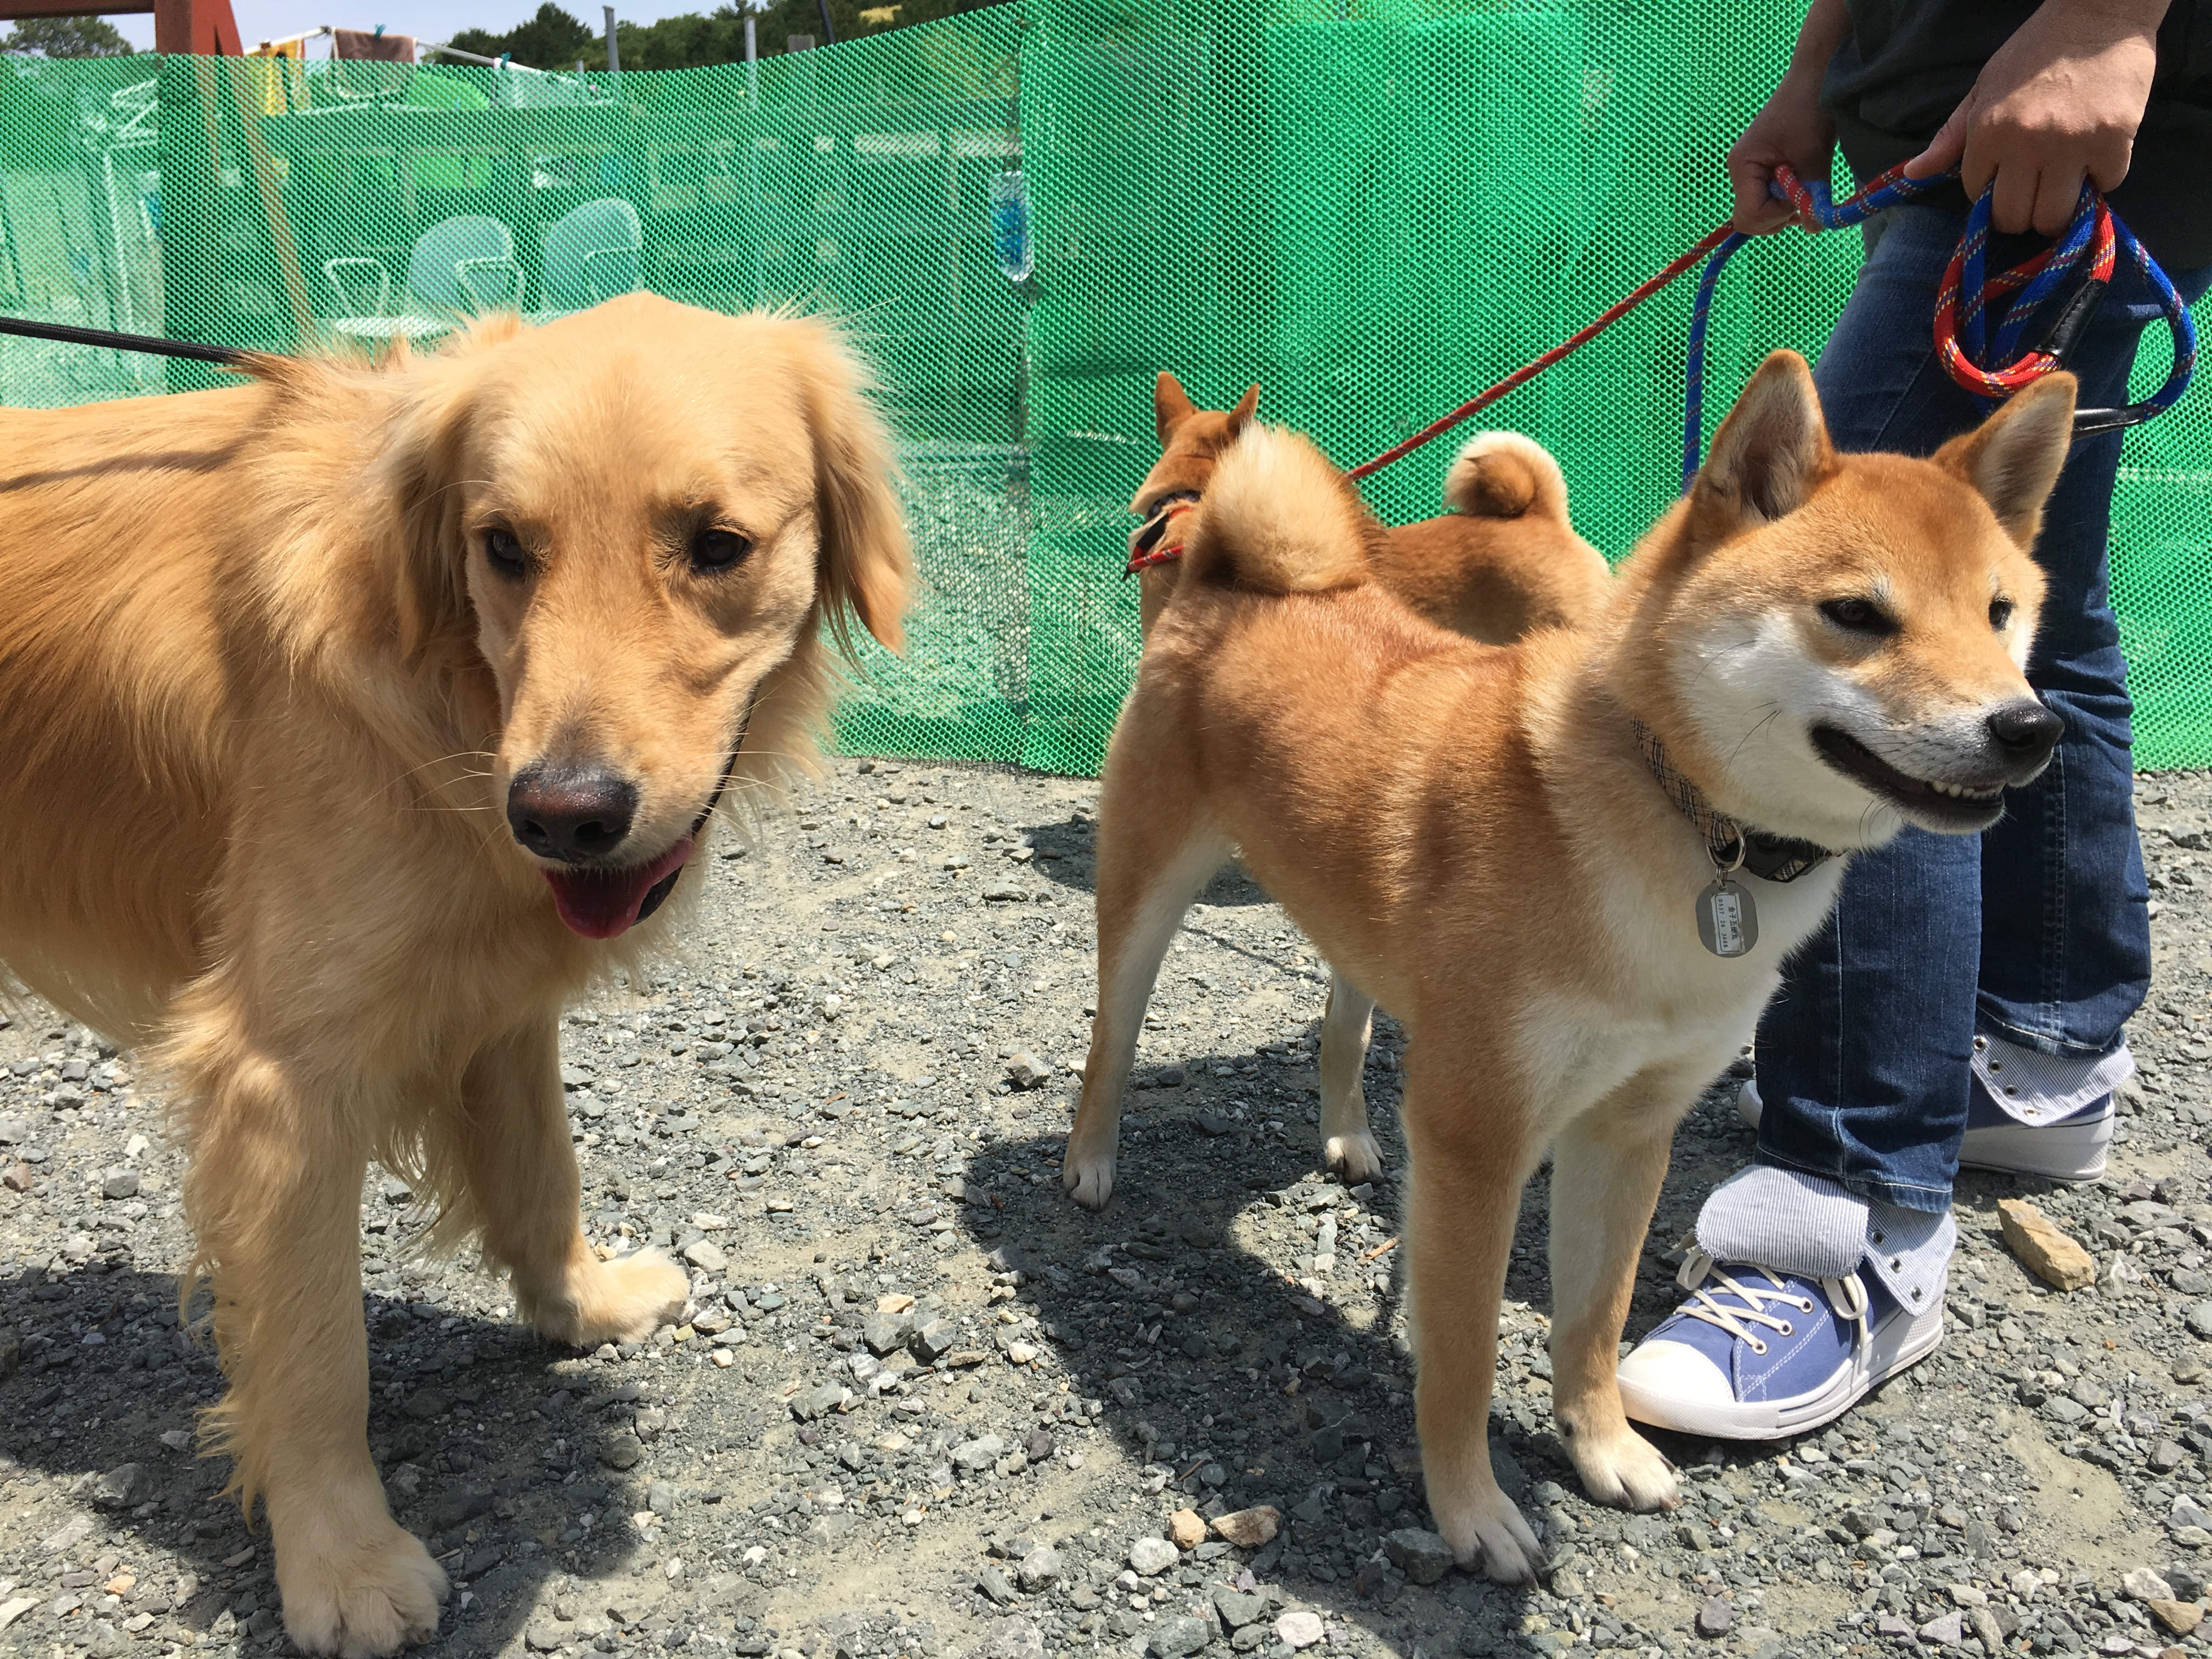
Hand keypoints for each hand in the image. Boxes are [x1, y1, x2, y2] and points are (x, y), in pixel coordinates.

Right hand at [1726, 73, 1837, 233]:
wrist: (1815, 76)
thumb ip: (1812, 194)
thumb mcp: (1814, 155)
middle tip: (1805, 194)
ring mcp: (1751, 172)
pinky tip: (1803, 178)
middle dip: (1780, 215)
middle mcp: (1741, 172)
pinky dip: (1788, 198)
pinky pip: (1770, 198)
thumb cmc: (1810, 109)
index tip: (1802, 196)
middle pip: (1751, 219)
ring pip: (1762, 212)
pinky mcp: (1764, 169)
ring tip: (1808, 182)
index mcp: (1743, 166)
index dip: (1778, 215)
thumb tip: (1814, 228)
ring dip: (1787, 207)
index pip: (1749, 216)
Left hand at [1904, 0, 2164, 234]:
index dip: (1990, 192)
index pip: (1977, 194)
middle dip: (2019, 214)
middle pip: (2014, 217)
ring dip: (2057, 210)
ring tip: (2062, 185)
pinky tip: (2097, 155)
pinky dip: (2102, 177)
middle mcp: (2026, 142)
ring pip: (2054, 216)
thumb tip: (1913, 174)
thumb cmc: (2036, 51)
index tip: (2005, 178)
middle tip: (2033, 195)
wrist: (2100, 12)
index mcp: (1988, 131)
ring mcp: (2072, 143)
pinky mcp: (2114, 138)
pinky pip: (2106, 185)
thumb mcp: (1984, 89)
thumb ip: (1951, 137)